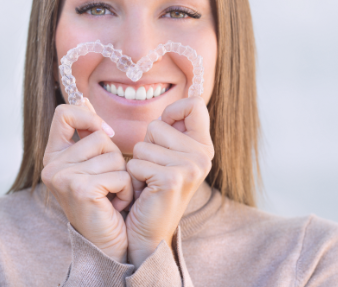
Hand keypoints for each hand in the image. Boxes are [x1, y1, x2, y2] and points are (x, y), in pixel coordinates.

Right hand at [41, 99, 133, 261]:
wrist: (109, 243)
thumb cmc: (107, 201)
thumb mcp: (96, 163)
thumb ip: (89, 134)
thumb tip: (85, 100)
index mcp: (53, 155)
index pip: (64, 113)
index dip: (88, 118)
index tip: (105, 135)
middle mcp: (51, 166)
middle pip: (98, 136)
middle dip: (115, 159)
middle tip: (108, 184)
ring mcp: (62, 177)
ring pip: (112, 155)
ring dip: (123, 177)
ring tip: (112, 196)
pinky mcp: (79, 189)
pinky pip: (119, 174)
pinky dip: (126, 190)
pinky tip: (115, 205)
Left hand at [125, 96, 214, 266]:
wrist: (149, 234)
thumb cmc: (152, 190)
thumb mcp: (168, 155)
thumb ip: (172, 130)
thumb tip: (172, 104)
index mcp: (204, 146)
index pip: (195, 104)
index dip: (172, 111)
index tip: (165, 129)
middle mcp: (203, 156)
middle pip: (157, 124)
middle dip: (146, 145)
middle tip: (153, 170)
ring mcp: (190, 168)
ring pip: (142, 144)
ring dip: (137, 164)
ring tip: (148, 183)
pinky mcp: (172, 179)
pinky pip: (136, 162)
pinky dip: (133, 177)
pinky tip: (144, 192)